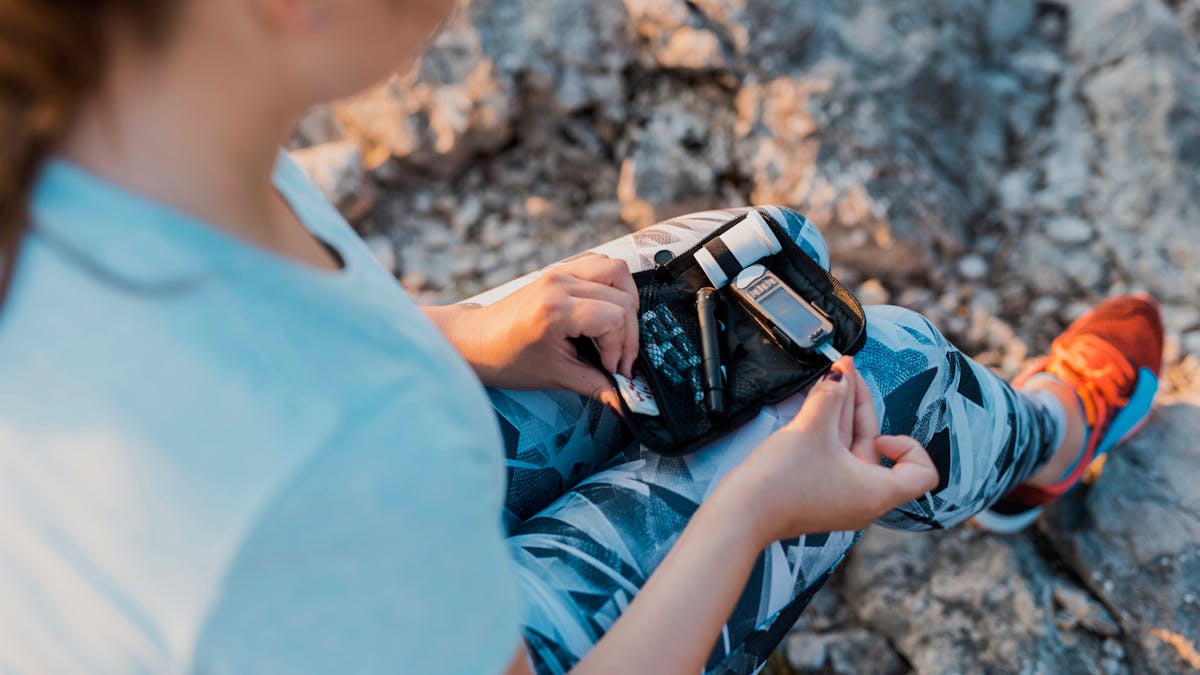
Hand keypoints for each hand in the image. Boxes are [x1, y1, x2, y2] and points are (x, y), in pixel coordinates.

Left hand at [444, 253, 638, 402]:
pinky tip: (607, 309)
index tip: (613, 369)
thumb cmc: (506, 359)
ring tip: (619, 330)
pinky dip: (612, 284)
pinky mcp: (558, 270)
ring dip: (627, 300)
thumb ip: (594, 385)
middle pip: (621, 296)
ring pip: (615, 270)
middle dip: (628, 333)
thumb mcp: (555, 376)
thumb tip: (624, 400)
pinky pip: (599, 264)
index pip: (614, 317)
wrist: (475, 341)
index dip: (621, 347)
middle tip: (619, 359)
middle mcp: (560, 284)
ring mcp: (559, 272)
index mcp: (556, 309)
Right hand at [720, 357, 938, 544]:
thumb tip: (839, 373)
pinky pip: (833, 457)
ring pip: (850, 448)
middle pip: (877, 447)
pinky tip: (816, 402)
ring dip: (841, 411)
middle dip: (859, 405)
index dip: (909, 446)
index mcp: (877, 492)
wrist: (742, 513)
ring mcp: (840, 497)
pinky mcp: (818, 493)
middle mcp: (864, 499)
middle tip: (844, 369)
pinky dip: (828, 431)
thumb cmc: (782, 483)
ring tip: (831, 375)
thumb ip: (830, 395)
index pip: (922, 474)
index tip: (879, 433)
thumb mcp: (811, 429)